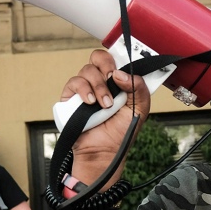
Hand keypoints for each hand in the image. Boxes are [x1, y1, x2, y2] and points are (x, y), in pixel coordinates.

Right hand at [60, 49, 151, 178]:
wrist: (103, 152)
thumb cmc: (120, 133)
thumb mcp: (139, 109)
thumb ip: (138, 87)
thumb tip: (119, 74)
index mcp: (118, 82)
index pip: (116, 59)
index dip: (119, 58)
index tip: (124, 67)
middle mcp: (101, 82)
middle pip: (99, 57)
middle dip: (107, 65)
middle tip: (113, 78)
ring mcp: (85, 89)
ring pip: (87, 70)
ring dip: (99, 85)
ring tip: (105, 104)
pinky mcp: (71, 98)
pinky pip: (74, 82)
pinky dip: (83, 89)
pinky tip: (90, 102)